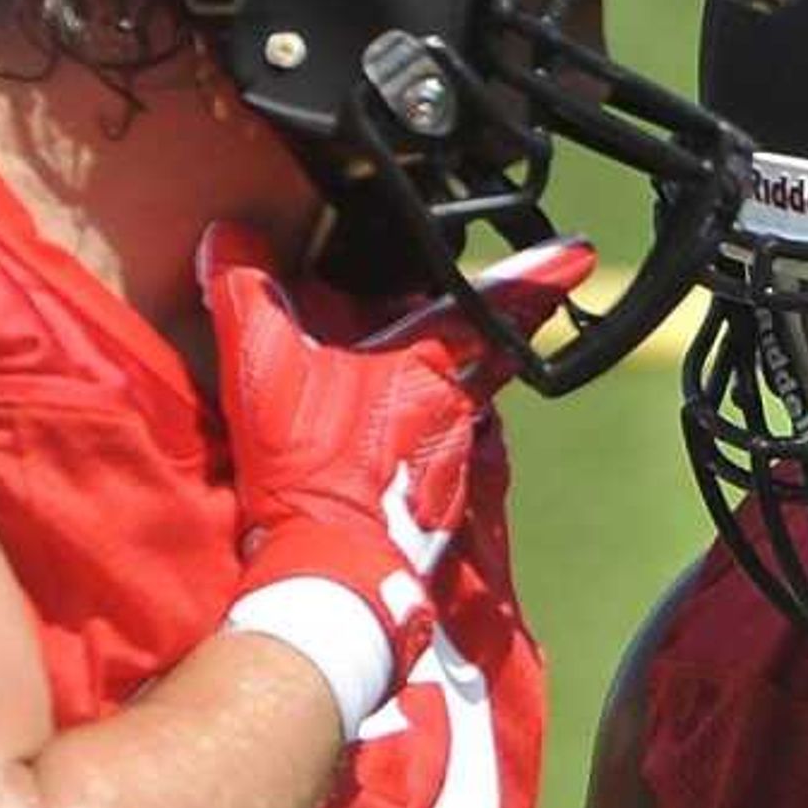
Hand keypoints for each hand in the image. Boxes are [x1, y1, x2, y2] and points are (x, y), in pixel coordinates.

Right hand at [201, 223, 590, 694]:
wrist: (332, 569)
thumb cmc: (311, 467)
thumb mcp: (263, 366)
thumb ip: (244, 295)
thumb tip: (228, 238)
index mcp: (431, 369)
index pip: (493, 309)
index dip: (537, 278)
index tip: (579, 257)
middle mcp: (458, 414)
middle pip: (490, 358)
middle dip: (499, 329)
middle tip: (517, 304)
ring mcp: (453, 464)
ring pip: (465, 407)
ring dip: (449, 386)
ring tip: (421, 369)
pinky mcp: (435, 505)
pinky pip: (440, 454)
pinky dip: (421, 436)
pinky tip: (389, 438)